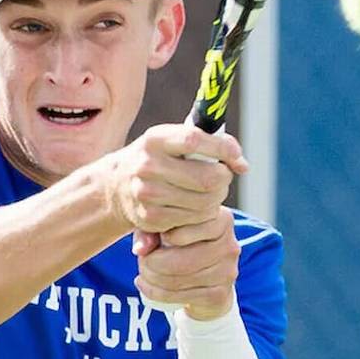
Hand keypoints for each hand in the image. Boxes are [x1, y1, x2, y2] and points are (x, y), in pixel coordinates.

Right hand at [104, 124, 247, 235]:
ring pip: (205, 202)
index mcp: (155, 139)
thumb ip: (207, 143)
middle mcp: (147, 165)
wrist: (117, 186)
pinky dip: (203, 214)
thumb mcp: (172, 140)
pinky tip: (196, 206)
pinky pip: (194, 219)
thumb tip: (242, 164)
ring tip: (210, 192)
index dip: (223, 149)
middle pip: (207, 178)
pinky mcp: (152, 218)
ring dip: (216, 198)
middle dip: (224, 179)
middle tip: (222, 177)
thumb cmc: (158, 158)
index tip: (236, 157)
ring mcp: (148, 193)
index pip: (195, 141)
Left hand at [133, 208, 239, 319]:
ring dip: (153, 278)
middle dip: (153, 262)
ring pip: (180, 279)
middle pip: (183, 257)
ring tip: (143, 273)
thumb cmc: (182, 246)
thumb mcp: (164, 231)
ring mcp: (227, 272)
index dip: (164, 233)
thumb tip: (140, 249)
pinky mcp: (220, 294)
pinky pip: (182, 296)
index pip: (189, 224)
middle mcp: (230, 244)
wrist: (205, 281)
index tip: (155, 239)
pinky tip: (146, 286)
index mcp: (222, 219)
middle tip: (142, 261)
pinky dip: (157, 293)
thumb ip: (150, 232)